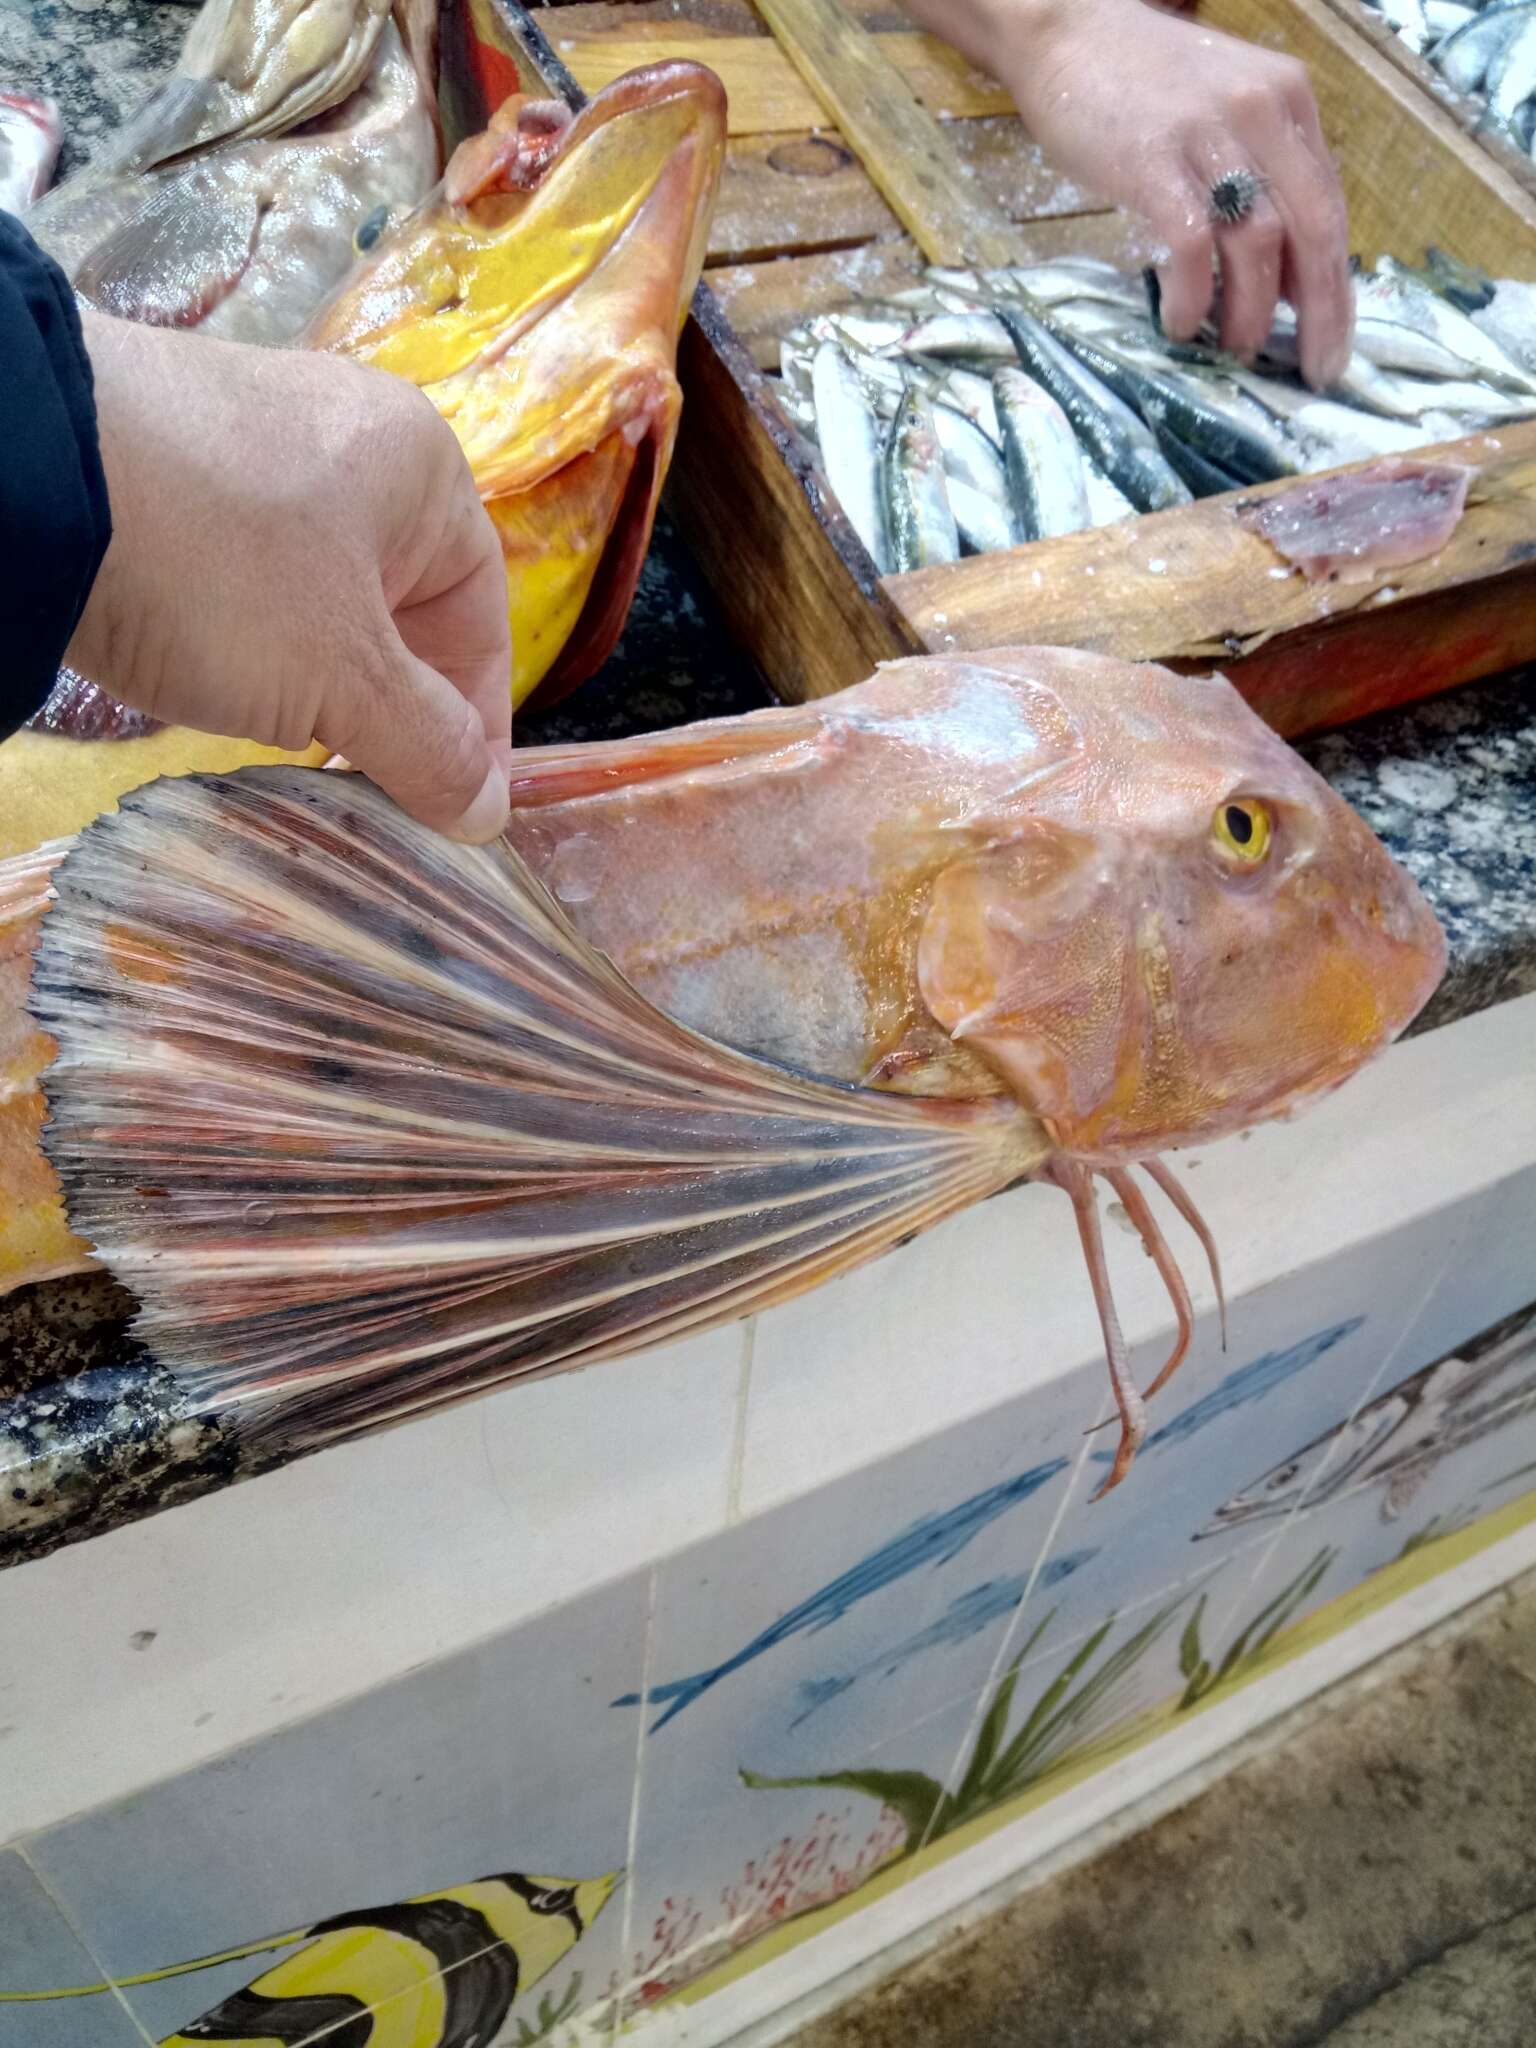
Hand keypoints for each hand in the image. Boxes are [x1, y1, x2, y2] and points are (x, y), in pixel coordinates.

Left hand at [70, 310, 512, 841]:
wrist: (23, 471)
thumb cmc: (222, 569)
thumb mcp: (342, 677)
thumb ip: (427, 748)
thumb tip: (488, 813)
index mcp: (422, 468)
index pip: (481, 619)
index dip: (475, 725)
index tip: (451, 809)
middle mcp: (349, 440)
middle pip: (401, 611)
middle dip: (387, 709)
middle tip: (362, 789)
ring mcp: (253, 444)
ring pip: (319, 600)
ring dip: (313, 683)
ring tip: (279, 740)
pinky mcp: (171, 464)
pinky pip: (242, 576)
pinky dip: (241, 639)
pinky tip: (205, 675)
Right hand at [906, 0, 1353, 389]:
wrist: (1065, 30)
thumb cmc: (1139, 85)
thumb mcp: (1224, 110)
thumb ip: (1261, 175)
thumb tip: (1283, 278)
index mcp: (1288, 101)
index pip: (1330, 207)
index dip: (1337, 287)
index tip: (1333, 345)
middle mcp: (1260, 111)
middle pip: (1312, 229)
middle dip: (1318, 313)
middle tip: (1310, 372)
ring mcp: (1207, 132)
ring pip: (1258, 243)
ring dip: (1250, 313)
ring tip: (1233, 349)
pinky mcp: (1152, 158)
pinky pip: (1192, 245)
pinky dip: (1193, 296)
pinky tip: (1181, 323)